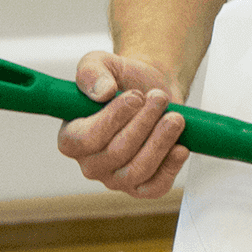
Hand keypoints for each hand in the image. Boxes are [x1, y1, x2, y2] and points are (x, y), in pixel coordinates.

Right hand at [58, 50, 188, 199]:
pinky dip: (171, 167)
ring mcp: (116, 178)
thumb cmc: (122, 80)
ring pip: (137, 170)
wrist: (152, 91)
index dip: (112, 119)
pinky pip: (155, 187)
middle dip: (143, 123)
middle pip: (116, 154)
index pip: (85, 140)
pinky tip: (180, 147)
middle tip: (159, 99)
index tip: (135, 97)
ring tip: (175, 117)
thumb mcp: (100, 63)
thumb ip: (91, 72)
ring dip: (160, 142)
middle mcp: (90, 163)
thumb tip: (102, 92)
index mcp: (71, 139)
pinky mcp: (142, 186)